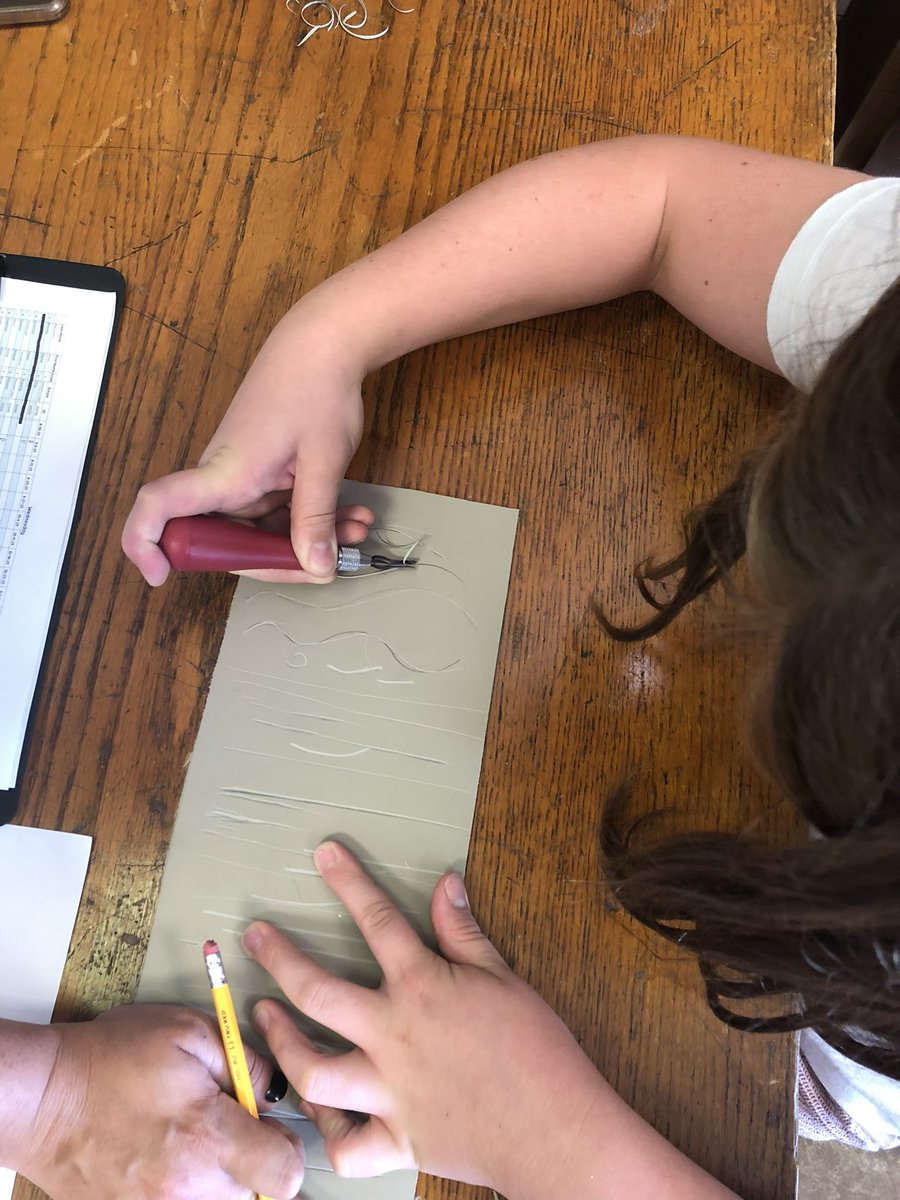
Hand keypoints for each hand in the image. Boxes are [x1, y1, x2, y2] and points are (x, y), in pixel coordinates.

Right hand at [19, 1004, 303, 1199]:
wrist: (46, 1098)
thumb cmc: (111, 1058)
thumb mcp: (190, 1032)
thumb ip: (244, 1061)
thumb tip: (272, 1088)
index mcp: (208, 1137)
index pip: (285, 1172)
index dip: (287, 1146)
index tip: (269, 1124)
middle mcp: (188, 1187)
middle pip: (257, 1194)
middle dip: (253, 1159)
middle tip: (226, 1122)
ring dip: (221, 1175)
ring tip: (193, 1138)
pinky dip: (188, 1187)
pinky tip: (169, 1156)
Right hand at [122, 312, 372, 586]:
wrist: (326, 344)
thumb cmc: (316, 390)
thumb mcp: (323, 461)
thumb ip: (316, 518)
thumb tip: (316, 568)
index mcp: (224, 472)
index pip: (159, 507)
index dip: (145, 543)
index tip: (159, 575)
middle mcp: (225, 479)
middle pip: (227, 544)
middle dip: (281, 561)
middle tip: (329, 564)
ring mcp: (244, 478)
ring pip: (263, 532)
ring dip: (310, 540)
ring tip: (356, 531)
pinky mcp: (264, 474)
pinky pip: (279, 512)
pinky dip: (314, 519)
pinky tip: (352, 516)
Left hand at [241, 842, 614, 1197]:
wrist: (558, 1130)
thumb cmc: (538, 1050)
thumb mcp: (504, 977)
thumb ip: (463, 931)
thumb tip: (446, 883)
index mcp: (424, 988)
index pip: (378, 920)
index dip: (349, 881)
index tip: (324, 854)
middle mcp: (395, 1036)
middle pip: (318, 991)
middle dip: (280, 958)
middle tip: (256, 937)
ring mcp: (389, 1092)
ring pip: (314, 1070)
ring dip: (281, 1043)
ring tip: (265, 1017)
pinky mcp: (397, 1140)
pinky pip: (345, 1146)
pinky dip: (326, 1132)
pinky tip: (316, 1109)